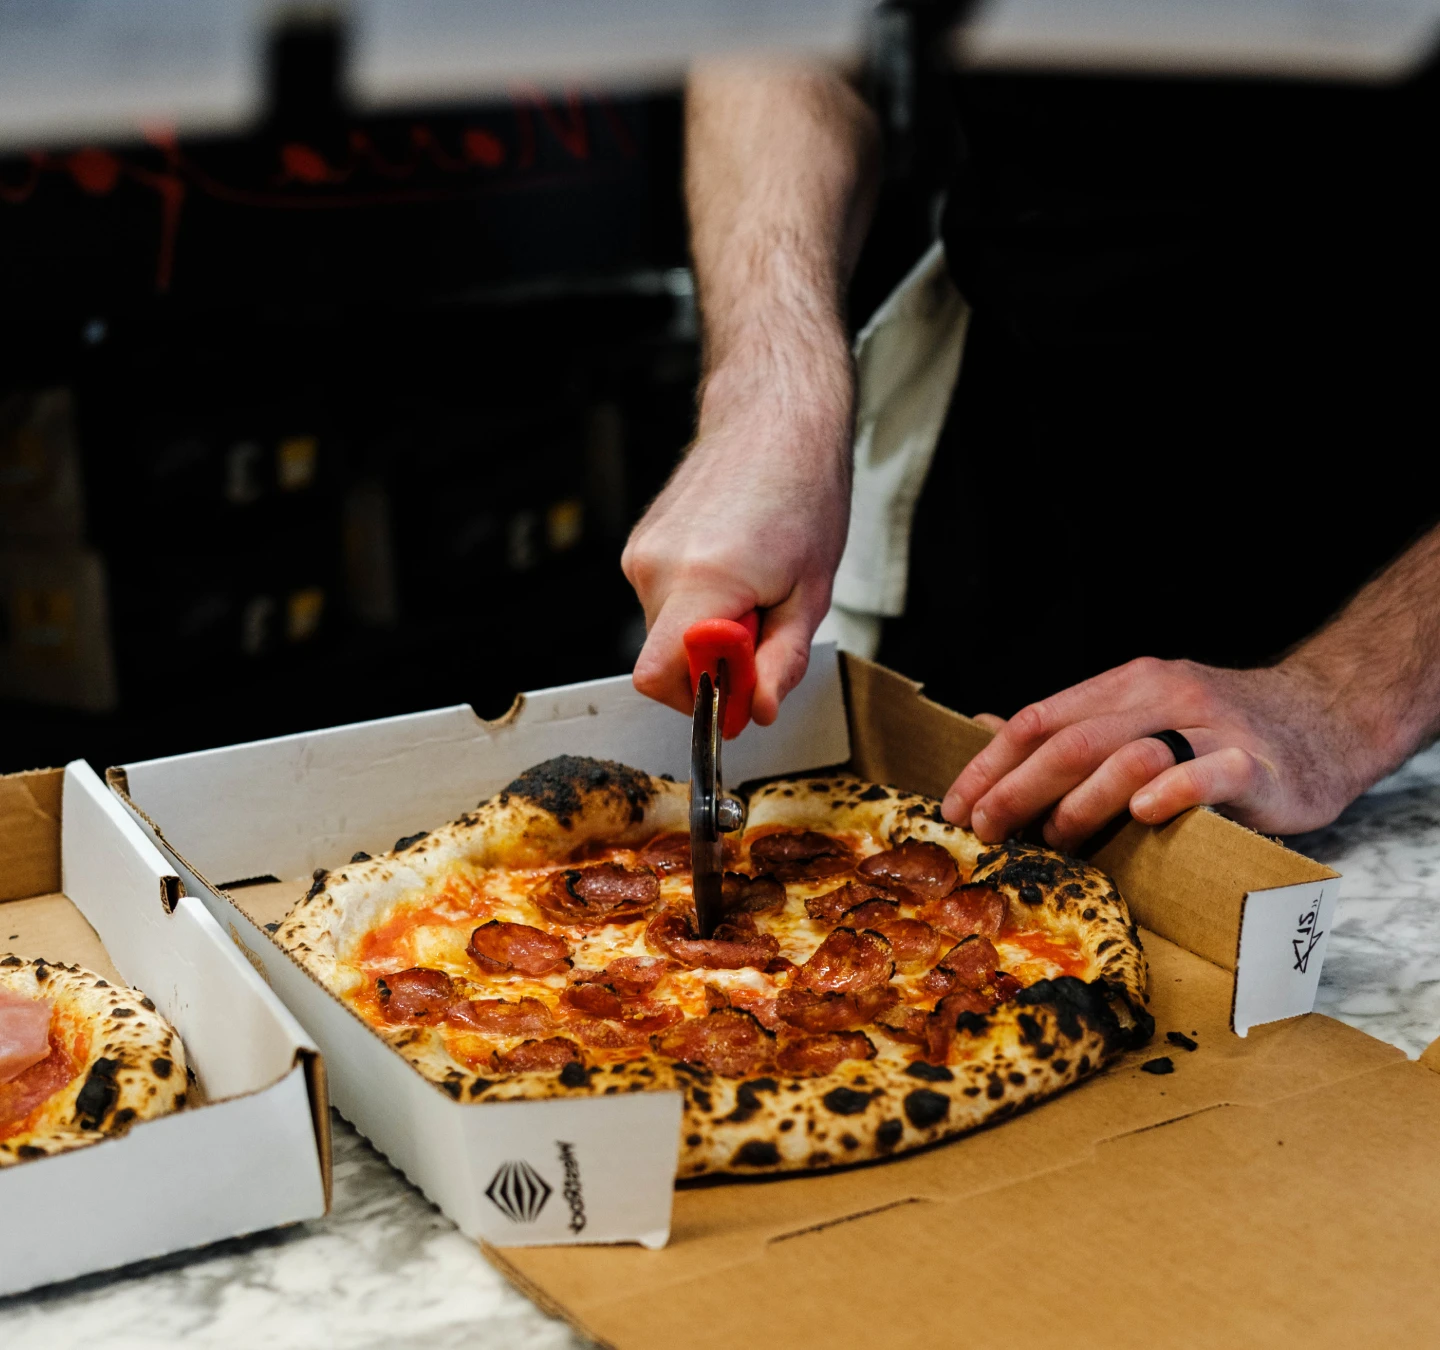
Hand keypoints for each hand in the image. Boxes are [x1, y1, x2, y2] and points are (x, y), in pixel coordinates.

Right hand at [622, 374, 850, 725]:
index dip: (703, 698)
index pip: (659, 677)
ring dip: (706, 631)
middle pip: (664, 661)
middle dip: (713, 664)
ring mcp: (641, 554)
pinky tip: (733, 568)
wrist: (773, 419)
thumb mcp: (811, 592)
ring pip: (664, 633)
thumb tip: (754, 711)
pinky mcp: (640, 546)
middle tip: (763, 625)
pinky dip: (695, 605)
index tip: (743, 686)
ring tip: (753, 587)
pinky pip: (662, 602)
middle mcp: (656, 568)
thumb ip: (780, 661)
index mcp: (700, 581)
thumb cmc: (802, 492)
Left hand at [942, 657, 1371, 849]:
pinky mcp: (1255, 763)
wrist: (1327, 716)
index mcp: (1125, 685)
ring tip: (1055, 838)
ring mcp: (1210, 726)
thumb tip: (986, 727)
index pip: (1039, 719)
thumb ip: (1070, 724)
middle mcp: (1161, 696)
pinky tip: (1141, 814)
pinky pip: (1208, 773)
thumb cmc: (1217, 727)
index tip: (957, 807)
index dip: (990, 764)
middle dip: (1015, 789)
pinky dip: (1170, 791)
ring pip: (1128, 755)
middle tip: (986, 830)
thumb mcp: (1137, 712)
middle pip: (1071, 740)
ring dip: (1080, 801)